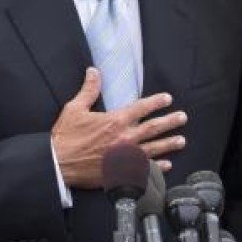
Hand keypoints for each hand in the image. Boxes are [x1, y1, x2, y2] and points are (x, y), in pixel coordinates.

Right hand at [51, 67, 187, 188]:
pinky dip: (158, 166)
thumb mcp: (74, 109)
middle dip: (170, 121)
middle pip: (154, 127)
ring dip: (169, 143)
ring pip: (154, 148)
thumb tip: (94, 71)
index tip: (167, 99)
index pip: (142, 107)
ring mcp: (126, 156)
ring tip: (181, 140)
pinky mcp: (123, 170)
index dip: (156, 102)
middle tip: (182, 117)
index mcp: (115, 120)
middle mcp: (125, 137)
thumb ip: (88, 90)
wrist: (59, 164)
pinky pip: (146, 168)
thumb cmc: (66, 137)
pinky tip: (167, 164)